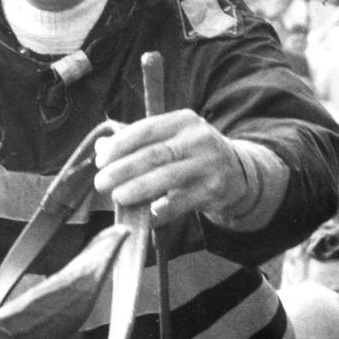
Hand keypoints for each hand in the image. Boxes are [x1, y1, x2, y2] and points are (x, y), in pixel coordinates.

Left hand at [92, 112, 249, 225]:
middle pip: (155, 154)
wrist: (238, 172)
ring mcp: (208, 165)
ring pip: (168, 177)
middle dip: (124, 169)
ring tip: (117, 197)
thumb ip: (136, 141)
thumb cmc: (191, 153)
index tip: (100, 160)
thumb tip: (101, 146)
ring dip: (139, 188)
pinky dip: (160, 212)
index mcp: (183, 121)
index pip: (146, 129)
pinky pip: (180, 203)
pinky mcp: (213, 190)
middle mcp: (198, 139)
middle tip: (101, 182)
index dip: (120, 145)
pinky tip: (145, 216)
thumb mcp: (170, 139)